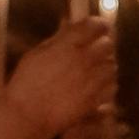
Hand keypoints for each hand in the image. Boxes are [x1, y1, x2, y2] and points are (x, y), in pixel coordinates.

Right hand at [4, 16, 120, 136]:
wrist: (28, 114)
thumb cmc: (26, 82)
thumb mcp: (38, 53)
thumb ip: (59, 39)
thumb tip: (71, 24)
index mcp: (67, 45)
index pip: (94, 25)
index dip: (98, 25)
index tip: (98, 27)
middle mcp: (83, 60)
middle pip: (107, 44)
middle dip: (102, 44)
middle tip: (94, 50)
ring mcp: (91, 80)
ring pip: (112, 65)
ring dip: (104, 65)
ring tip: (91, 70)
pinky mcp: (96, 98)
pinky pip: (112, 85)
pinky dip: (106, 84)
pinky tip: (94, 85)